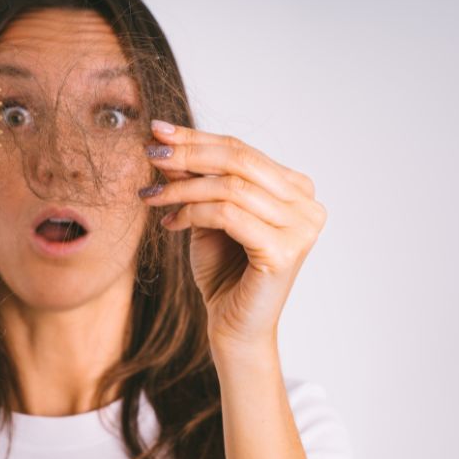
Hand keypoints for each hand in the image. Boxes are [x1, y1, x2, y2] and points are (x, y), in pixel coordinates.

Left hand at [140, 120, 326, 354]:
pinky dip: (192, 213)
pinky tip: (170, 222)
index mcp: (296, 189)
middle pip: (240, 161)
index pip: (242, 151)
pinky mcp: (284, 251)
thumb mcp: (206, 215)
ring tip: (151, 196)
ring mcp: (301, 228)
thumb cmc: (223, 271)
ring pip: (231, 187)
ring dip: (182, 187)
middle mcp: (307, 205)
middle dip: (189, 153)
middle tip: (151, 152)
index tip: (158, 131)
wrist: (233, 327)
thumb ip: (196, 180)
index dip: (197, 138)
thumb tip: (167, 142)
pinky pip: (228, 215)